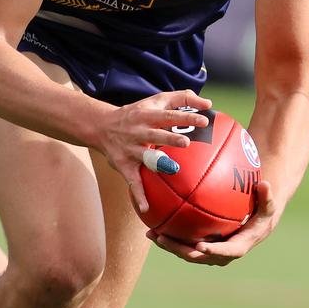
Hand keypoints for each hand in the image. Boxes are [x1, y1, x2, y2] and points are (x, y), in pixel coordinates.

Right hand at [98, 89, 211, 212]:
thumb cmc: (137, 113)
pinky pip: (132, 181)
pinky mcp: (124, 164)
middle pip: (156, 134)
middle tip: (187, 142)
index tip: (204, 121)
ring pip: (144, 156)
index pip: (169, 114)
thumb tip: (208, 102)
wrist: (101, 125)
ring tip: (172, 168)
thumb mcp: (154, 100)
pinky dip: (138, 195)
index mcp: (148, 115)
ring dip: (157, 162)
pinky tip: (146, 208)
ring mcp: (130, 148)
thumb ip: (180, 98)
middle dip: (170, 138)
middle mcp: (138, 131)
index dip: (186, 117)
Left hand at [146, 181, 277, 264]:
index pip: (226, 252)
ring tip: (151, 233)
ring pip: (186, 252)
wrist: (255, 224)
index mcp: (238, 246)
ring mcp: (210, 251)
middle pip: (198, 256)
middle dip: (179, 250)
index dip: (213, 251)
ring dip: (168, 245)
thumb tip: (265, 184)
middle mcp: (221, 253)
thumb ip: (267, 197)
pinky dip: (169, 236)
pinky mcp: (201, 244)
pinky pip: (184, 242)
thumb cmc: (262, 213)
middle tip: (163, 238)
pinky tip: (153, 224)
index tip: (200, 246)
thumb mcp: (268, 206)